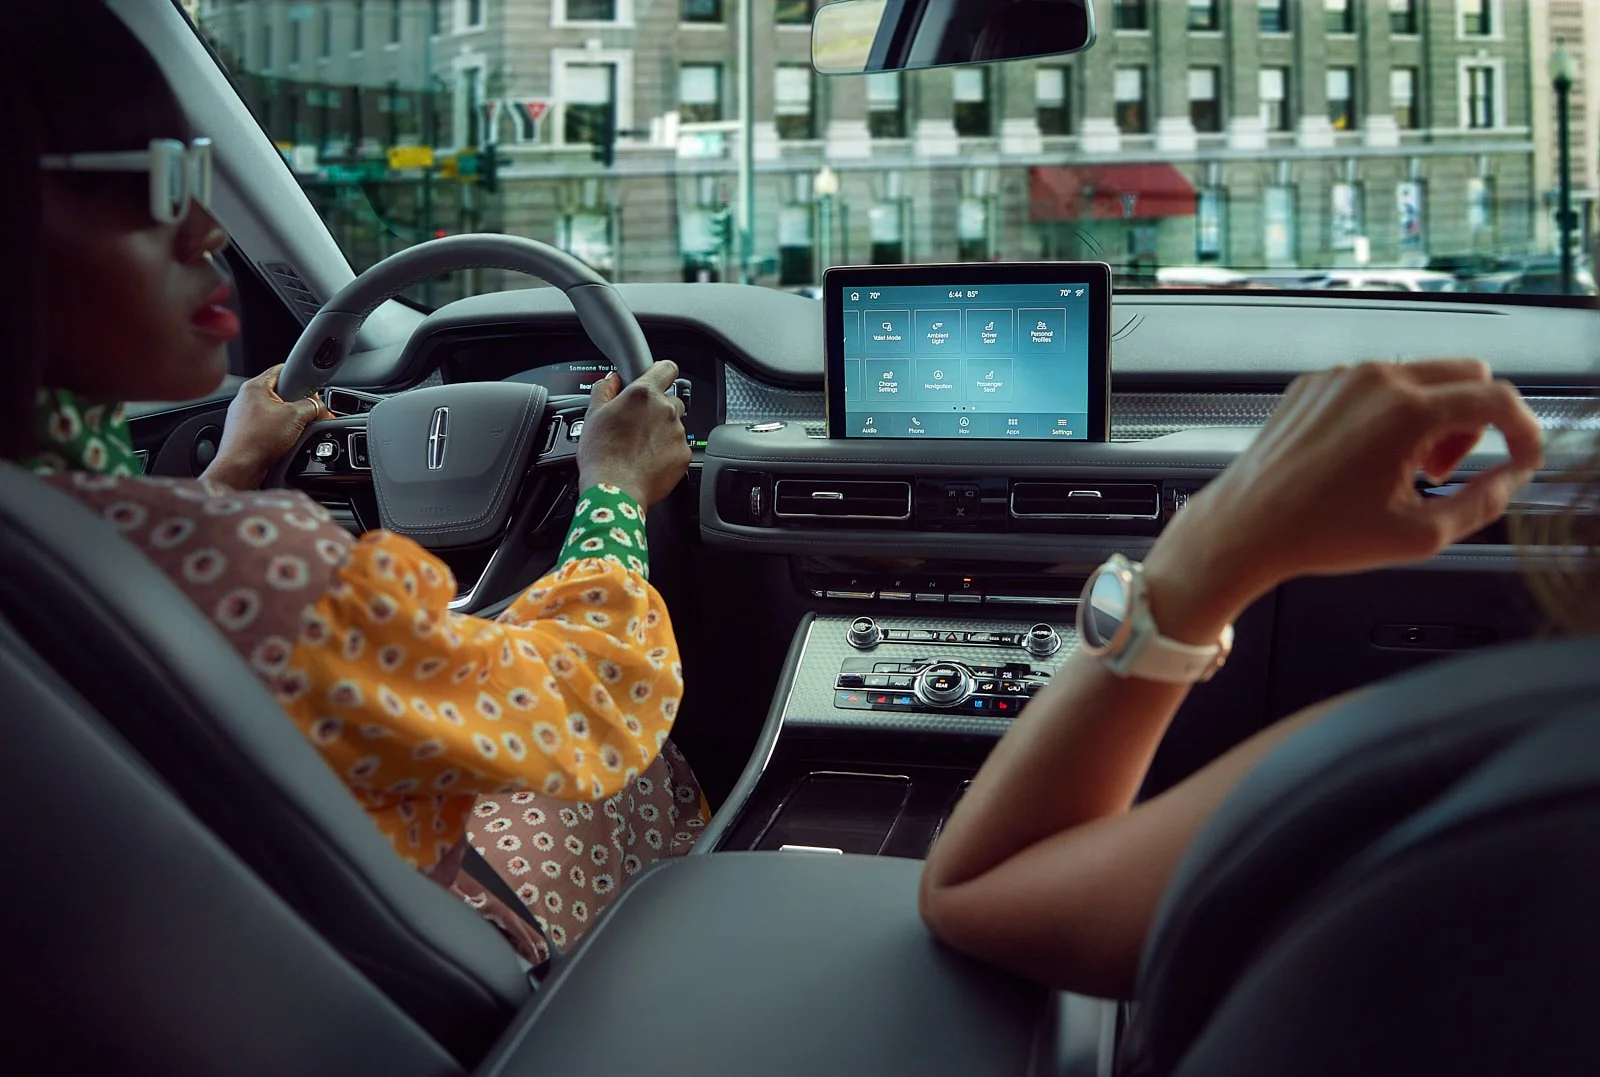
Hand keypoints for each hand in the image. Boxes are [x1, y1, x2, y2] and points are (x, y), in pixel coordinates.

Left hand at [202, 363, 331, 489]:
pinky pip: (270, 426)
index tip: (312, 390)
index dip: (301, 378)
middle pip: (281, 393)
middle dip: (298, 404)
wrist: (241, 468)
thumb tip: (319, 407)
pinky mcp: (247, 432)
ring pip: (276, 412)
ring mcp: (245, 416)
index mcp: (254, 386)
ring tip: (295, 431)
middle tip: (308, 415)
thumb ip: (312, 406)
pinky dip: (280, 432)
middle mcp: (246, 399)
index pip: (282, 369)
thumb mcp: (295, 417)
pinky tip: (286, 442)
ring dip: (290, 420)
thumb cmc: (257, 440)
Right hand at [576, 361, 690, 507]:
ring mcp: (678, 433)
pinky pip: (678, 447)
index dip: (662, 373)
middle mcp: (666, 410)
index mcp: (644, 394)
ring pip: (675, 425)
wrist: (614, 490)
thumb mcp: (593, 415)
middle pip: (671, 400)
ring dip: (662, 432)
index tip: (657, 380)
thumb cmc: (601, 454)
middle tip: (638, 425)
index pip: (667, 368)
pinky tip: (648, 461)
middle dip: (658, 409)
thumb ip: (604, 389)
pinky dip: (667, 452)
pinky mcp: (684, 455)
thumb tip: (612, 380)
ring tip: (640, 447)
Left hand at [1144, 360, 1542, 637]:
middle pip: (1465, 373)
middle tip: (1444, 469)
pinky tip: (1362, 459)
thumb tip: (1510, 480)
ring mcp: (1339, 377)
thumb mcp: (1419, 535)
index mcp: (1406, 410)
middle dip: (1474, 421)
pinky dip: (1387, 413)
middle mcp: (1373, 379)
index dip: (1523, 430)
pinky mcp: (1313, 384)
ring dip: (1429, 416)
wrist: (1244, 528)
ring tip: (1399, 470)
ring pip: (1418, 376)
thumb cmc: (1316, 534)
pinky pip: (1372, 385)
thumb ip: (1483, 504)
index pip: (1497, 398)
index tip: (1520, 456)